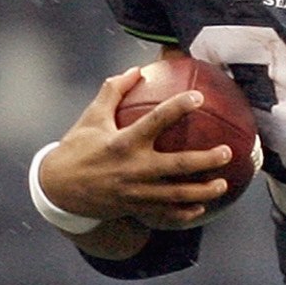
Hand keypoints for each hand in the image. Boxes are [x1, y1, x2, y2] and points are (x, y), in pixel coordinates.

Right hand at [40, 71, 242, 228]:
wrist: (58, 190)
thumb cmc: (77, 148)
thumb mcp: (92, 117)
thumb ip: (114, 92)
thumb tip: (136, 70)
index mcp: (123, 143)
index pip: (156, 121)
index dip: (178, 107)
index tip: (198, 97)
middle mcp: (133, 169)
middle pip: (176, 166)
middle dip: (205, 160)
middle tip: (227, 151)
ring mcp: (135, 192)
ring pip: (176, 195)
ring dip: (203, 191)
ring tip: (224, 184)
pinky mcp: (134, 208)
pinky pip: (164, 214)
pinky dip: (184, 213)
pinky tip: (202, 207)